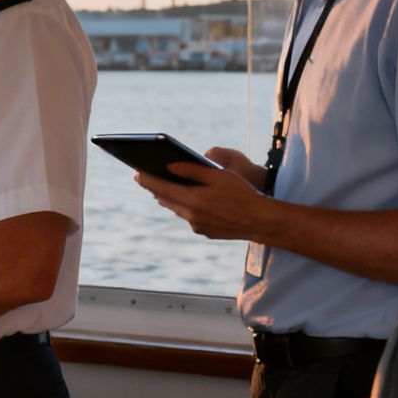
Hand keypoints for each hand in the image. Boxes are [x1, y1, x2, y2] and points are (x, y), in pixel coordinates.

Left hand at [134, 146, 274, 241]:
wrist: (260, 221)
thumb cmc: (242, 193)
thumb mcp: (218, 176)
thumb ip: (192, 170)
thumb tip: (170, 166)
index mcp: (193, 200)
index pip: (162, 188)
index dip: (148, 180)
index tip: (136, 172)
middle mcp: (191, 216)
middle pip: (166, 200)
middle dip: (155, 188)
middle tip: (144, 177)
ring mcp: (197, 226)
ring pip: (177, 209)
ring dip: (169, 198)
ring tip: (160, 187)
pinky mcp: (204, 231)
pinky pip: (189, 216)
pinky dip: (185, 206)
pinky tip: (185, 199)